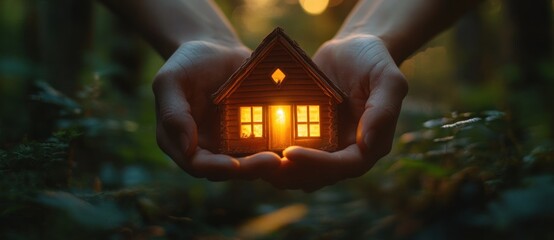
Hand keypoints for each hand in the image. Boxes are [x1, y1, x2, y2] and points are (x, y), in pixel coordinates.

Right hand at [153, 40, 280, 180]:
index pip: (197, 165)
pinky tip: (295, 144)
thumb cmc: (188, 63)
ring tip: (287, 156)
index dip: (216, 168)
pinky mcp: (251, 135)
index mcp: (180, 142)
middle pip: (228, 169)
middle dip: (250, 169)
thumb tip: (187, 147)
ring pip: (250, 163)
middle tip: (273, 162)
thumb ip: (173, 112)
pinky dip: (278, 148)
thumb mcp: (170, 80)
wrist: (216, 50)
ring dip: (267, 163)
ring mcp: (230, 144)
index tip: (235, 166)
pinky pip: (265, 146)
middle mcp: (206, 149)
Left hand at [263, 35, 407, 190]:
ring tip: (253, 160)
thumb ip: (383, 109)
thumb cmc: (374, 60)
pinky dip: (272, 155)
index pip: (345, 165)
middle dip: (291, 172)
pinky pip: (289, 154)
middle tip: (262, 163)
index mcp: (370, 145)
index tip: (290, 153)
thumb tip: (368, 144)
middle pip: (319, 175)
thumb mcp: (387, 78)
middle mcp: (347, 152)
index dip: (318, 164)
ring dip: (278, 171)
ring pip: (301, 172)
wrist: (353, 48)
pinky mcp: (308, 138)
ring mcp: (326, 147)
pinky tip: (250, 147)